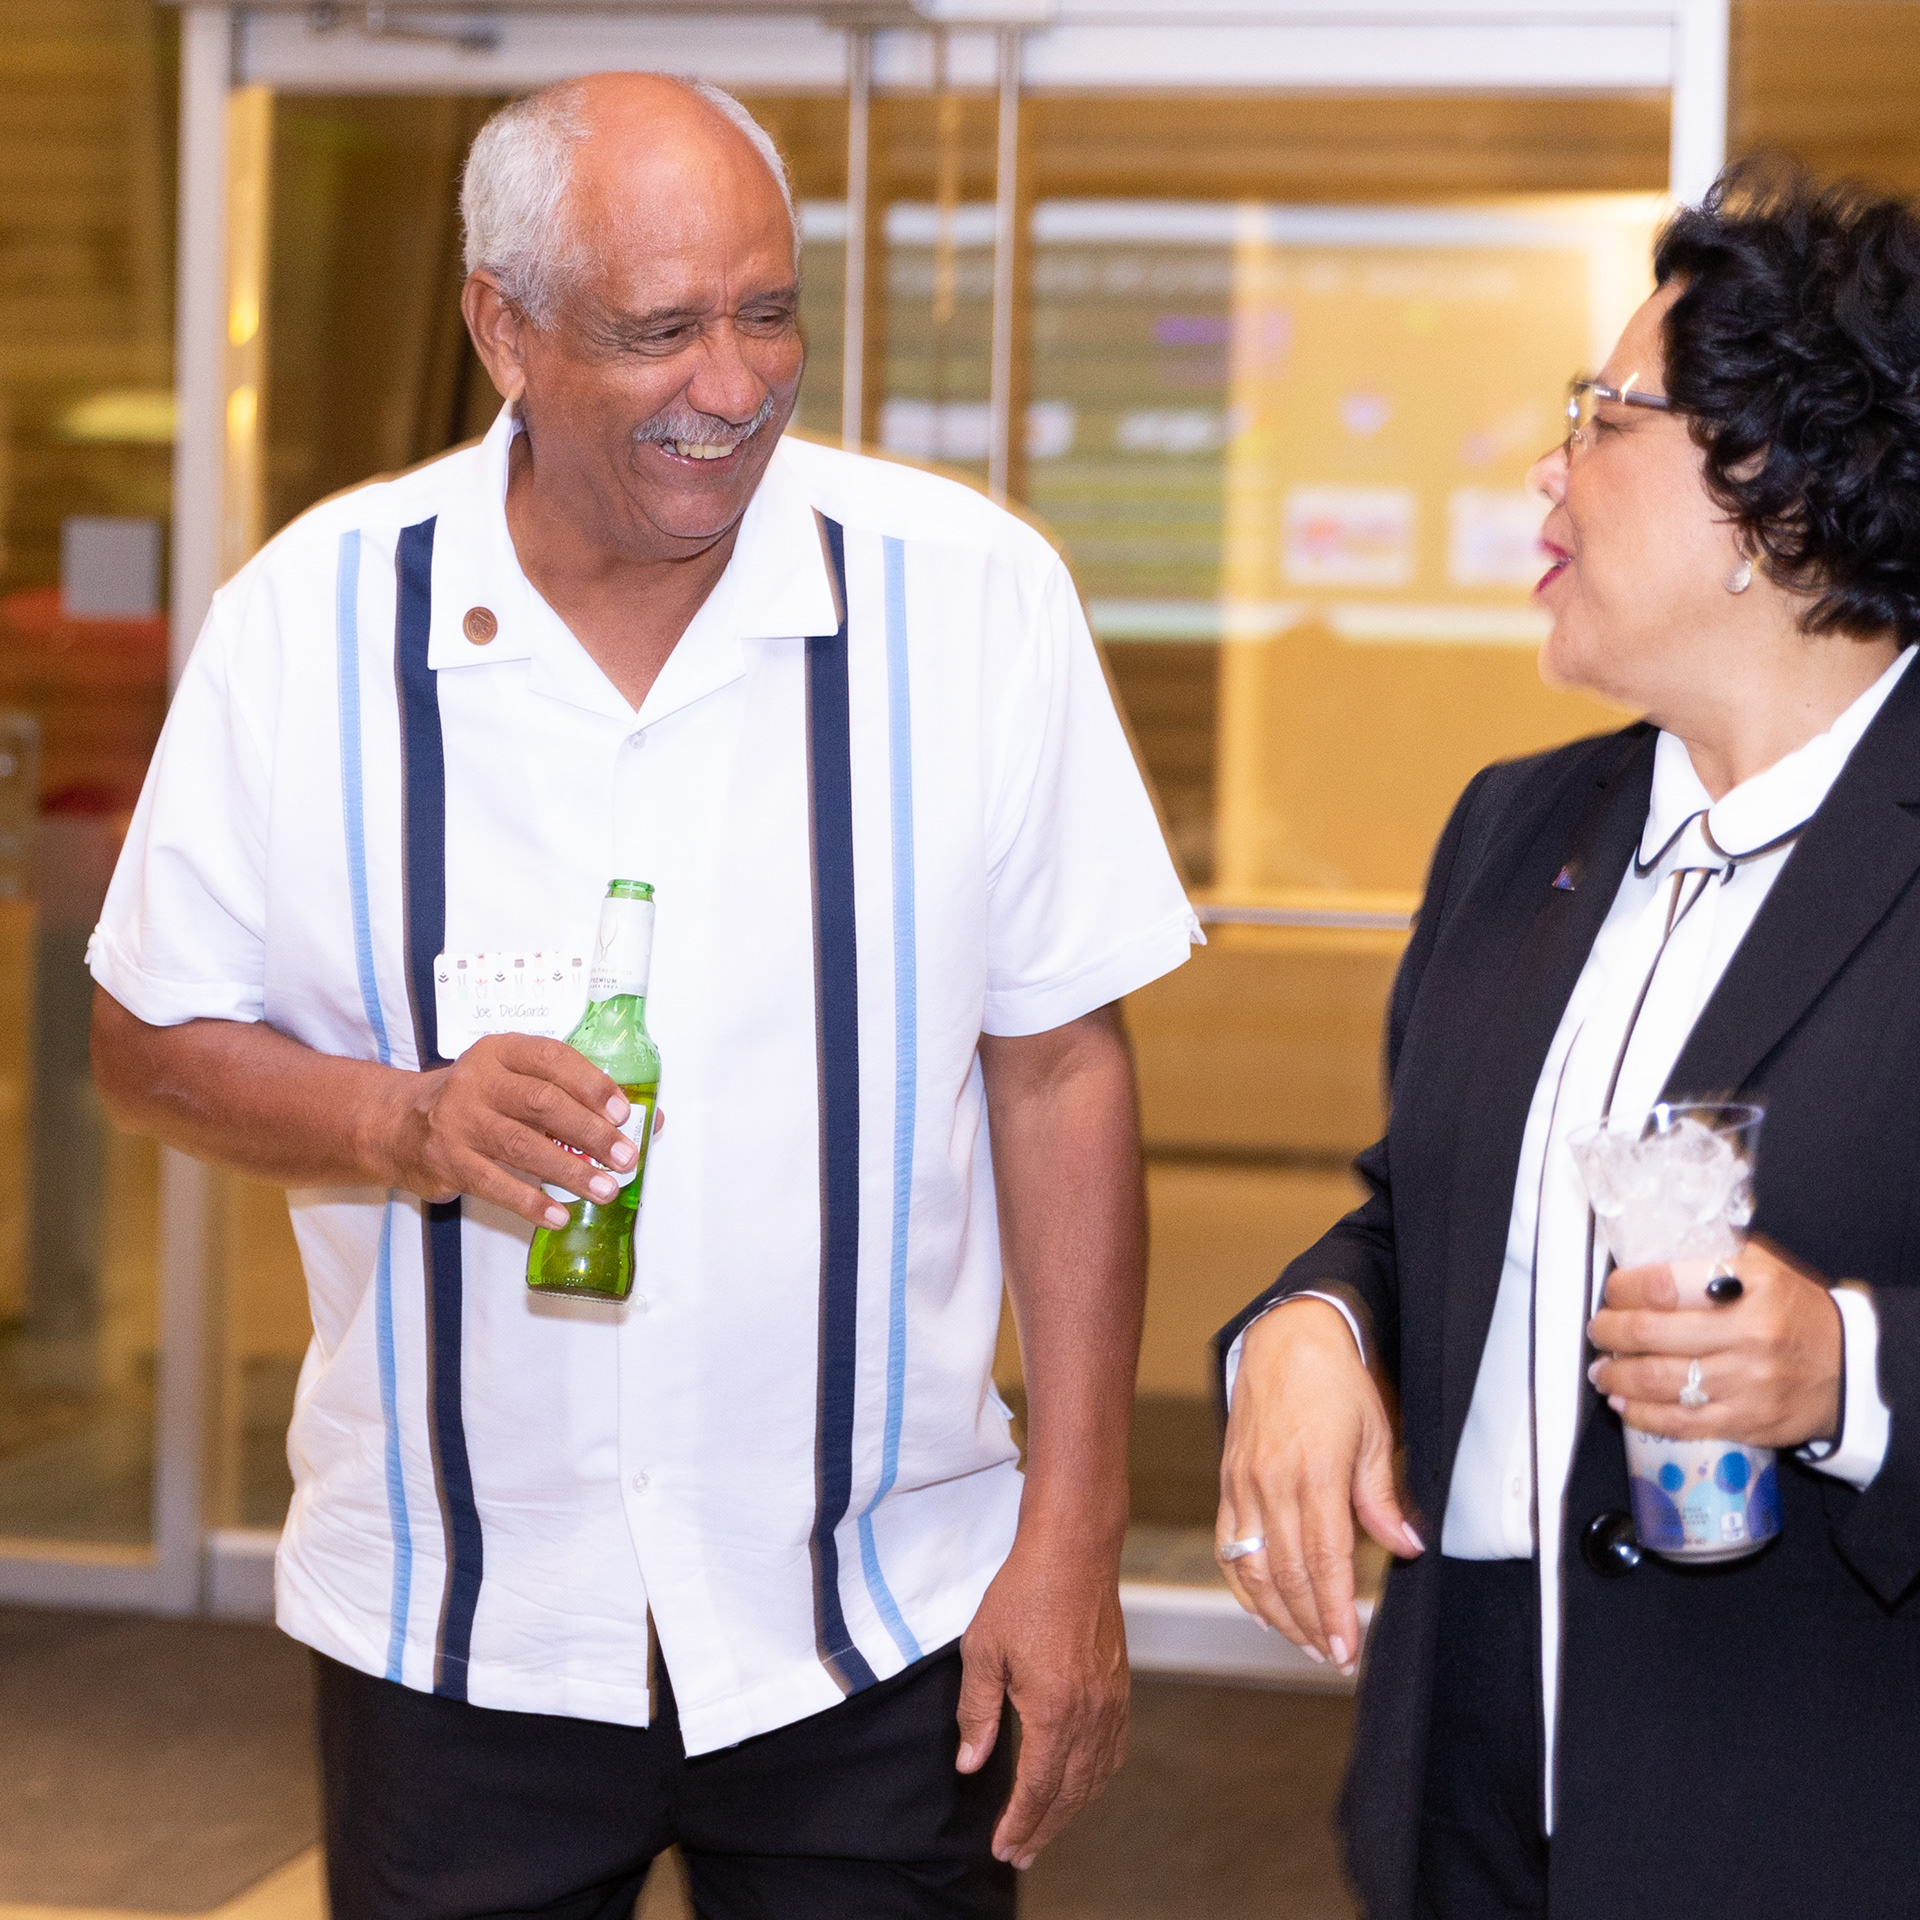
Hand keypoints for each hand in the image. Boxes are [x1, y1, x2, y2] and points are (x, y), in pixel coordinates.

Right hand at [364, 1032, 638, 1229]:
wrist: (398, 1124)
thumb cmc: (476, 1101)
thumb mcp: (514, 1081)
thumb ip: (572, 1094)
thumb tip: (646, 1119)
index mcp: (501, 1051)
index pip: (552, 1059)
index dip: (591, 1084)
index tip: (623, 1111)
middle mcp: (477, 1081)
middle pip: (542, 1103)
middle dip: (591, 1132)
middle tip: (625, 1158)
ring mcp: (459, 1121)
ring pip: (522, 1145)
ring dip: (569, 1170)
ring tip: (604, 1189)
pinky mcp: (447, 1160)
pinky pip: (495, 1184)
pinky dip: (530, 1202)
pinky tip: (559, 1214)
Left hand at [955, 1531, 1128, 1871]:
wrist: (1074, 1552)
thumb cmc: (1024, 1593)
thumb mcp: (983, 1650)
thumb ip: (977, 1712)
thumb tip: (971, 1764)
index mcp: (1053, 1710)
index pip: (1037, 1788)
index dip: (1019, 1824)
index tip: (1003, 1849)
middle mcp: (1089, 1715)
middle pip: (1069, 1794)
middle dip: (1043, 1830)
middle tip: (1020, 1855)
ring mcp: (1110, 1703)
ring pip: (1095, 1777)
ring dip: (1070, 1810)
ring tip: (1044, 1829)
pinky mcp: (1120, 1688)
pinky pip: (1113, 1751)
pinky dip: (1096, 1780)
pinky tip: (1080, 1786)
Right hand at [1217, 1299, 1423, 1674]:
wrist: (1284, 1339)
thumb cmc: (1335, 1382)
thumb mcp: (1374, 1433)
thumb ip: (1382, 1497)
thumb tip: (1408, 1548)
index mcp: (1315, 1471)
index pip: (1324, 1558)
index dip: (1335, 1610)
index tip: (1346, 1647)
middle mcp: (1272, 1482)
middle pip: (1288, 1572)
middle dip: (1312, 1623)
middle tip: (1334, 1657)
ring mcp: (1244, 1484)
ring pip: (1254, 1566)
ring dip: (1280, 1613)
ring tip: (1306, 1642)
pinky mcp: (1227, 1482)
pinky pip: (1228, 1545)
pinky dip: (1242, 1584)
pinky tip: (1262, 1610)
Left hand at [1587, 1236, 1842, 1447]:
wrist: (1850, 1368)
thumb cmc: (1795, 1311)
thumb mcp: (1763, 1267)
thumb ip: (1711, 1255)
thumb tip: (1648, 1245)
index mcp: (1750, 1286)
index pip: (1664, 1284)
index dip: (1623, 1288)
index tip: (1612, 1291)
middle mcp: (1748, 1334)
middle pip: (1650, 1333)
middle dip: (1609, 1331)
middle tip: (1599, 1329)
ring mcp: (1747, 1382)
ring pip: (1658, 1380)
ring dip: (1615, 1374)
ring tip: (1601, 1368)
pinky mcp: (1747, 1422)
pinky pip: (1680, 1422)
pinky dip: (1641, 1414)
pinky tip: (1623, 1403)